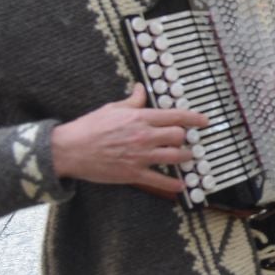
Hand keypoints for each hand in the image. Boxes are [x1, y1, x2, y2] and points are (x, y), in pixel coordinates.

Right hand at [50, 84, 209, 195]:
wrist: (69, 149)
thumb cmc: (89, 128)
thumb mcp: (112, 108)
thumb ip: (132, 101)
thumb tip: (141, 89)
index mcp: (140, 118)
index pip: (175, 116)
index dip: (194, 118)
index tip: (205, 121)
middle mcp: (144, 136)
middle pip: (179, 136)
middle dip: (186, 138)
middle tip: (187, 140)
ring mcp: (140, 156)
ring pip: (175, 157)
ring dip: (185, 157)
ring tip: (188, 157)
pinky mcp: (133, 173)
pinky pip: (159, 180)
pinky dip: (172, 185)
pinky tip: (180, 186)